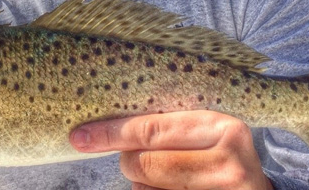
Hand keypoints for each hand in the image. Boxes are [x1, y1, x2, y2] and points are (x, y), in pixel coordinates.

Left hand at [70, 111, 272, 189]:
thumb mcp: (207, 131)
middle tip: (137, 157)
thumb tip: (103, 127)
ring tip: (170, 174)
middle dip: (129, 161)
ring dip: (143, 182)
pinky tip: (172, 189)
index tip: (80, 136)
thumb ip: (170, 124)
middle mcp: (228, 163)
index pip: (151, 129)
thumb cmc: (222, 156)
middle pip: (142, 162)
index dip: (109, 133)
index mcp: (223, 128)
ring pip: (144, 187)